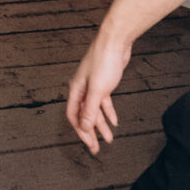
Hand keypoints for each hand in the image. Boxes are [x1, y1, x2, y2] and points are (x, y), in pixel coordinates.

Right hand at [65, 31, 131, 154]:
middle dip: (90, 132)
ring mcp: (93, 85)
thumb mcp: (97, 90)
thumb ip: (90, 110)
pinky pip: (104, 102)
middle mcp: (82, 89)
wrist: (115, 41)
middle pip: (84, 115)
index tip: (90, 144)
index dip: (81, 132)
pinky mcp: (104, 82)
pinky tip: (114, 121)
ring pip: (95, 110)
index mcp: (76, 90)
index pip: (74, 116)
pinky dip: (108, 112)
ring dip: (101, 124)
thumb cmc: (104, 61)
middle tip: (96, 148)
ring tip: (109, 138)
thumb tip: (84, 127)